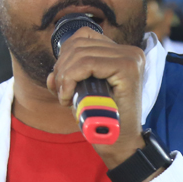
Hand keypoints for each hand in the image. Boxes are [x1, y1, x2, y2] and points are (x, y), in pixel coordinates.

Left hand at [46, 26, 146, 169]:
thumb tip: (52, 74)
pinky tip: (69, 98)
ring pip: (79, 53)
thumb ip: (69, 76)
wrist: (120, 145)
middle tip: (62, 94)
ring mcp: (130, 58)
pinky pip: (85, 64)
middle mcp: (130, 51)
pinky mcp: (127, 68)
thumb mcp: (84, 92)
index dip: (64, 58)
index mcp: (122, 52)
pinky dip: (70, 80)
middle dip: (61, 69)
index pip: (83, 36)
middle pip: (79, 43)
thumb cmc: (103, 120)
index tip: (62, 84)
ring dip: (64, 77)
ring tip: (65, 98)